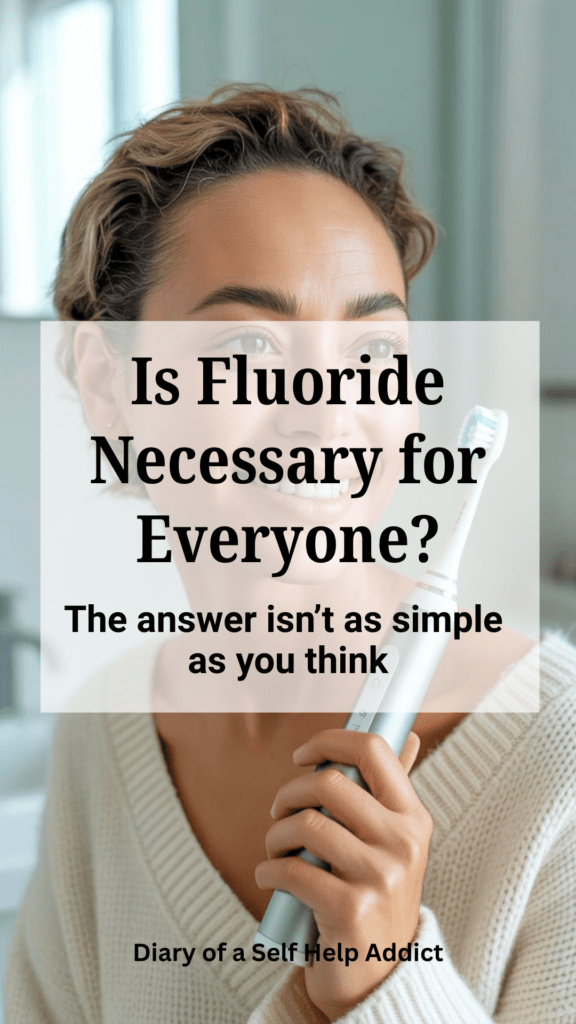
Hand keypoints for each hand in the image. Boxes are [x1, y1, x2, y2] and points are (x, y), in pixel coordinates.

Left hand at [254, 730, 431, 1021]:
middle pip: (329, 782)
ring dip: (276, 835)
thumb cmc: (377, 898)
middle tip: (280, 811)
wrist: (378, 978)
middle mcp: (403, 842)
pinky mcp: (352, 909)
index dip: (330, 741)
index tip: (302, 755)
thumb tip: (409, 735)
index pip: (374, 750)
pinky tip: (269, 877)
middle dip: (290, 792)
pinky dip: (269, 871)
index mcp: (413, 817)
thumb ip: (391, 792)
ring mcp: (380, 876)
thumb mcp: (394, 844)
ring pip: (306, 824)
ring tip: (276, 848)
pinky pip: (292, 870)